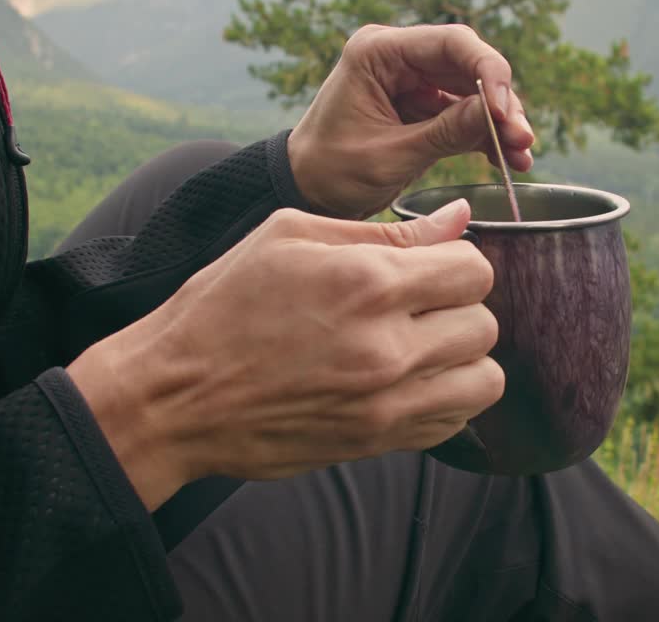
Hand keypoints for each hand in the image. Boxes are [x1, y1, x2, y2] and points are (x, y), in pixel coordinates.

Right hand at [68, 199, 502, 509]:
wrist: (173, 396)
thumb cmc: (222, 305)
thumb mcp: (288, 237)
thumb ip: (384, 230)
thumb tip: (458, 216)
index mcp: (365, 282)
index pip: (473, 268)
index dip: (453, 260)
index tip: (425, 265)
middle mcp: (386, 346)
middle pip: (485, 323)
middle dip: (459, 306)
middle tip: (418, 304)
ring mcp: (385, 402)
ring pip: (485, 379)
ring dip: (463, 358)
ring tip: (424, 346)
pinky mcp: (376, 442)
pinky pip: (454, 422)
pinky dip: (446, 400)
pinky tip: (409, 381)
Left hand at [287, 24, 536, 219]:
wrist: (307, 192)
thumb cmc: (332, 170)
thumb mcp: (389, 155)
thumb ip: (445, 133)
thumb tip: (499, 117)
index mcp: (378, 52)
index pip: (449, 43)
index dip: (488, 70)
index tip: (506, 108)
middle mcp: (398, 57)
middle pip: (468, 65)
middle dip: (500, 102)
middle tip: (523, 138)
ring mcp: (412, 81)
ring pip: (473, 91)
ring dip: (499, 122)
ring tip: (522, 154)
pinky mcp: (422, 107)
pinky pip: (464, 114)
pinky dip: (486, 135)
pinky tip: (511, 160)